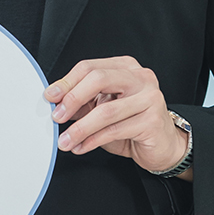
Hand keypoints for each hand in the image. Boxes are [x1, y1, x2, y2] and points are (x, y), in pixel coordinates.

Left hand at [45, 56, 192, 179]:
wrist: (163, 145)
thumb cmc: (132, 123)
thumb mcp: (103, 107)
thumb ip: (83, 101)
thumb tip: (55, 102)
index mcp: (125, 67)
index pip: (90, 67)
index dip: (66, 82)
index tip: (50, 97)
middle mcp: (140, 78)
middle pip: (99, 79)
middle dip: (73, 99)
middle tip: (57, 117)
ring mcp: (150, 98)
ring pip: (106, 110)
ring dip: (80, 128)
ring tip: (65, 140)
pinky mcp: (153, 121)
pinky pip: (115, 130)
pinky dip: (93, 140)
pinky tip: (82, 146)